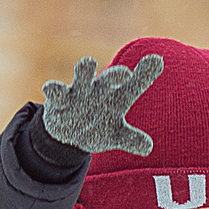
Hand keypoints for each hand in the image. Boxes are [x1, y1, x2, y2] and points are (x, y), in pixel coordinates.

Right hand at [40, 52, 164, 155]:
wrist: (68, 131)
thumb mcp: (117, 135)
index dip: (145, 74)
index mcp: (117, 98)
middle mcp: (100, 90)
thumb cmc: (99, 126)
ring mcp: (78, 93)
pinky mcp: (59, 100)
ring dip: (85, 70)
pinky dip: (53, 88)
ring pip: (82, 76)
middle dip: (115, 75)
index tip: (157, 60)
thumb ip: (132, 139)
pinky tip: (51, 88)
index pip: (134, 86)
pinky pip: (55, 91)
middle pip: (109, 79)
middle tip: (125, 73)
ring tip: (88, 63)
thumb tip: (147, 147)